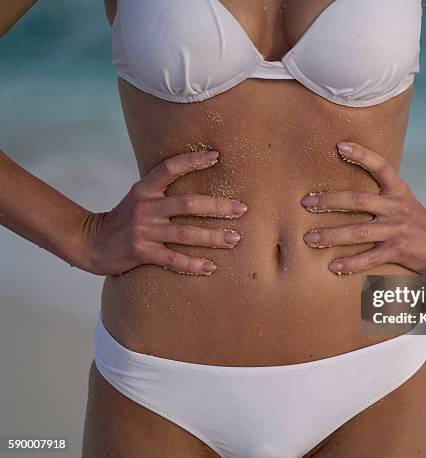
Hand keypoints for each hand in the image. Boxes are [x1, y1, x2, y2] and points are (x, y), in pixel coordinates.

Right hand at [81, 149, 246, 275]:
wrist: (90, 243)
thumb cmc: (125, 219)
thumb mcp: (139, 198)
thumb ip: (163, 191)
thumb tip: (199, 185)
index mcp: (144, 189)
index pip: (169, 167)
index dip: (192, 160)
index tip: (217, 156)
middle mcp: (145, 207)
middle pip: (187, 203)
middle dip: (218, 206)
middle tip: (242, 209)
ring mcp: (143, 230)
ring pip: (185, 233)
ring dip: (213, 237)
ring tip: (234, 239)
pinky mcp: (141, 252)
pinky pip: (173, 259)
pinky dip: (193, 264)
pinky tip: (210, 267)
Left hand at [301, 142, 425, 275]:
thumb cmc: (417, 221)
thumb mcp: (402, 199)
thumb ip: (380, 192)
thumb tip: (346, 189)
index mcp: (398, 191)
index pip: (380, 166)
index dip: (361, 154)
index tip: (339, 146)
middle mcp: (396, 207)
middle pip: (358, 200)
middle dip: (328, 201)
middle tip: (305, 203)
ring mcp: (396, 230)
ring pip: (358, 232)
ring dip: (331, 235)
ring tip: (309, 238)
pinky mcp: (397, 251)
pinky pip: (369, 258)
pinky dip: (350, 263)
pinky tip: (333, 265)